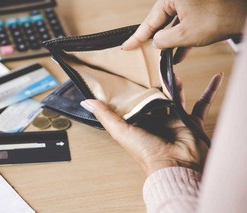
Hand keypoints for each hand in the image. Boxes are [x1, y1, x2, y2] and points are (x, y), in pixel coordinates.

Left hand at [80, 73, 222, 175]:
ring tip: (171, 68)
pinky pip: (202, 103)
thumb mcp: (121, 131)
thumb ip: (105, 115)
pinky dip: (210, 91)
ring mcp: (174, 120)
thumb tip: (86, 101)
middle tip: (152, 66)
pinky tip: (216, 78)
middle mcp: (156, 121)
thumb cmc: (147, 152)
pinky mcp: (190, 120)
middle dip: (154, 84)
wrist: (175, 166)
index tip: (130, 73)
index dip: (133, 89)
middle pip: (155, 97)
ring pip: (175, 97)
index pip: (135, 102)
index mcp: (139, 122)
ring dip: (175, 84)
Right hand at [122, 0, 246, 62]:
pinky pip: (184, 26)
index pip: (149, 21)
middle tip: (138, 51)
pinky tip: (178, 55)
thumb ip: (164, 40)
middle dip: (153, 39)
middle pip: (159, 22)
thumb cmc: (219, 18)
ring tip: (160, 57)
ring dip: (168, 42)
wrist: (245, 15)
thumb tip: (155, 42)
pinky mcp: (197, 10)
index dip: (137, 37)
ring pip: (172, 25)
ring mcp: (189, 3)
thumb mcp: (185, 34)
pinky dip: (181, 40)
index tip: (126, 47)